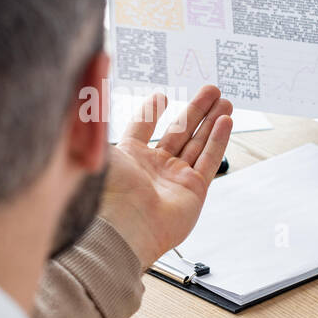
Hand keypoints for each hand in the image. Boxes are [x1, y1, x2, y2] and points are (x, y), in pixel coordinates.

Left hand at [98, 86, 232, 268]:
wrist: (122, 227)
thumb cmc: (107, 192)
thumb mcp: (100, 147)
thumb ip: (101, 122)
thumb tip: (91, 101)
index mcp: (129, 158)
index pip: (143, 128)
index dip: (152, 112)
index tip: (161, 97)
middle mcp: (153, 169)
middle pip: (178, 132)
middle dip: (195, 110)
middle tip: (210, 90)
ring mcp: (175, 180)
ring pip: (198, 143)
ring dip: (212, 121)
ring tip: (224, 100)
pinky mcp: (194, 191)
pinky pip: (209, 161)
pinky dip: (218, 140)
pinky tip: (226, 121)